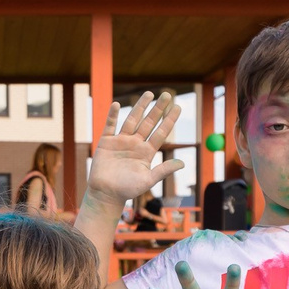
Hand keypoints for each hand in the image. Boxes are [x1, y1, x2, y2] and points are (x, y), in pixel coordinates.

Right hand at [83, 92, 184, 207]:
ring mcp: (121, 141)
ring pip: (132, 120)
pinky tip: (117, 105)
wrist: (105, 194)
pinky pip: (110, 125)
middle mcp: (135, 144)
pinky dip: (112, 115)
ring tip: (149, 93)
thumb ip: (163, 170)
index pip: (160, 133)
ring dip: (140, 107)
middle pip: (149, 122)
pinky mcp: (106, 142)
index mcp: (146, 152)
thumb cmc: (127, 190)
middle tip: (167, 95)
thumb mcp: (148, 180)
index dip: (169, 120)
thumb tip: (182, 163)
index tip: (178, 107)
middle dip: (158, 109)